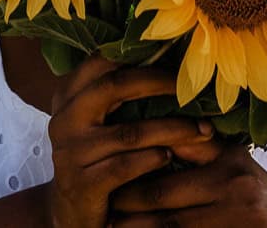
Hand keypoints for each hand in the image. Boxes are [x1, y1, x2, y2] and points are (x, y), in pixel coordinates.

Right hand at [43, 56, 222, 227]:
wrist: (72, 212)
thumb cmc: (98, 157)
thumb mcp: (99, 121)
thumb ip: (119, 92)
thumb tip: (171, 56)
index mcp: (68, 95)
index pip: (101, 60)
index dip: (140, 55)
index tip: (175, 57)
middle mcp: (64, 119)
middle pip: (114, 85)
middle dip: (159, 83)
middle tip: (193, 88)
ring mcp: (70, 152)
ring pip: (130, 132)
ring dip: (173, 129)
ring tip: (202, 130)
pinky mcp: (81, 184)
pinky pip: (124, 166)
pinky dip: (152, 159)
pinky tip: (170, 157)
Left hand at [110, 142, 266, 227]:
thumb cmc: (256, 192)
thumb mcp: (232, 162)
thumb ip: (197, 146)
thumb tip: (146, 122)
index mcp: (227, 159)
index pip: (169, 155)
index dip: (135, 164)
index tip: (106, 165)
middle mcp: (233, 186)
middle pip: (161, 196)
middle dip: (126, 202)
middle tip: (99, 205)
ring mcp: (235, 219)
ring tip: (106, 227)